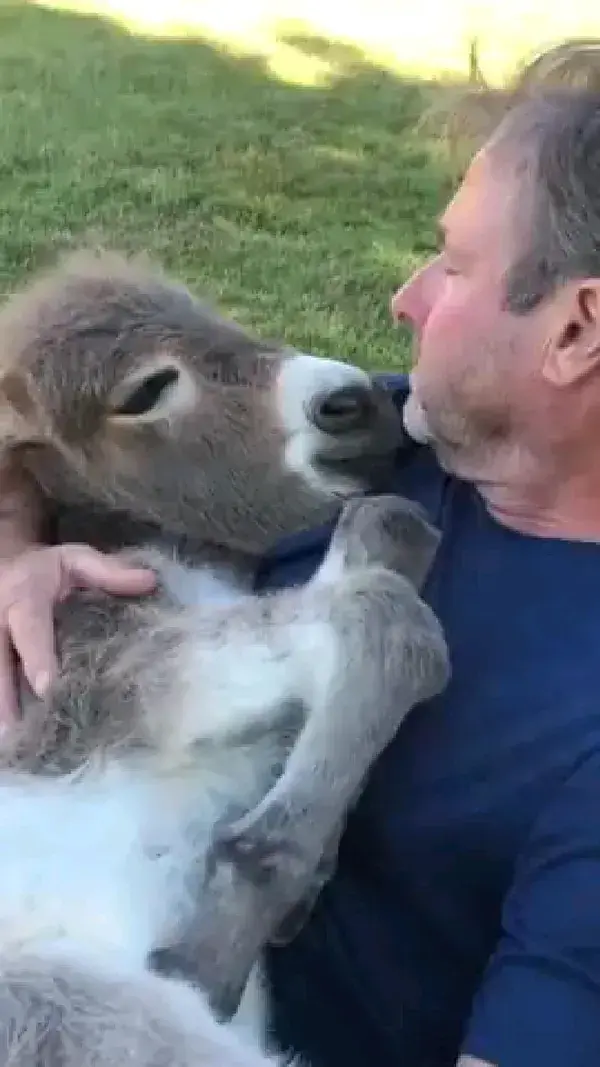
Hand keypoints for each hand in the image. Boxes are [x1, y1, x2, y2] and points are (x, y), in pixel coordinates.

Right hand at [0, 544, 156, 728]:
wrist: (9, 565)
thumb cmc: (50, 570)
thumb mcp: (77, 560)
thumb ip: (108, 571)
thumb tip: (149, 582)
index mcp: (23, 594)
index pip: (29, 628)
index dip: (37, 657)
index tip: (47, 687)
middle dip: (4, 694)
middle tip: (13, 728)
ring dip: (1, 703)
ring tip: (9, 738)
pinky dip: (4, 700)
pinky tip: (12, 728)